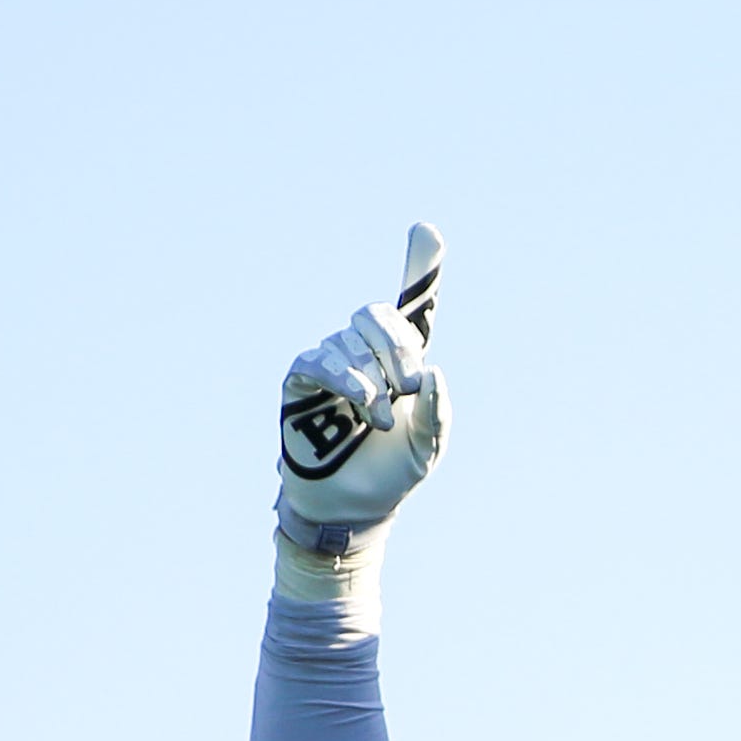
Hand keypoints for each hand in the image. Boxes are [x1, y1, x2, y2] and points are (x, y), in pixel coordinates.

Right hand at [273, 225, 449, 554]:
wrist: (351, 509)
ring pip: (350, 340)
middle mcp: (365, 351)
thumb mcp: (429, 446)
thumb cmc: (391, 473)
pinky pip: (320, 360)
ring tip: (381, 421)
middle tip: (410, 384)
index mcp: (402, 359)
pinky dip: (344, 377)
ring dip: (372, 378)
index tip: (427, 231)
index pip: (412, 306)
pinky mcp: (302, 379)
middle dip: (398, 344)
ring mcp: (331, 361)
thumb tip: (434, 373)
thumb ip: (437, 412)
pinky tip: (360, 403)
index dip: (421, 268)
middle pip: (377, 314)